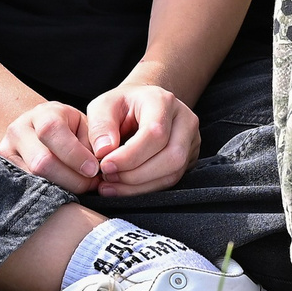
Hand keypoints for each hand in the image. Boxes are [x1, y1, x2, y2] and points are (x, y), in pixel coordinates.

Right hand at [0, 98, 100, 192]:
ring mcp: (6, 152)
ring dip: (61, 190)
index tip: (93, 170)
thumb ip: (93, 141)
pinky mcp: (2, 173)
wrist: (39, 133)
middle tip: (90, 184)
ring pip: (32, 181)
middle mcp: (18, 131)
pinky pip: (25, 192)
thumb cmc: (70, 131)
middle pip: (40, 162)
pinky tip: (62, 195)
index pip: (52, 130)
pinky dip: (47, 197)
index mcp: (42, 114)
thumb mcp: (85, 127)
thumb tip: (99, 162)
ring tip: (78, 188)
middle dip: (71, 179)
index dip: (75, 154)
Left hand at [85, 83, 200, 198]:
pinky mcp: (189, 158)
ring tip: (111, 184)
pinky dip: (144, 188)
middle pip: (172, 156)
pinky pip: (171, 180)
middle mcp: (185, 120)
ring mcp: (191, 140)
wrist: (142, 105)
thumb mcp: (103, 106)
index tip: (105, 165)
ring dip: (139, 186)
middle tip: (108, 176)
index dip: (130, 155)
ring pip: (174, 173)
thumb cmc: (122, 105)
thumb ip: (100, 126)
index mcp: (164, 101)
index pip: (156, 133)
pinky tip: (123, 188)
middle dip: (136, 174)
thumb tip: (103, 152)